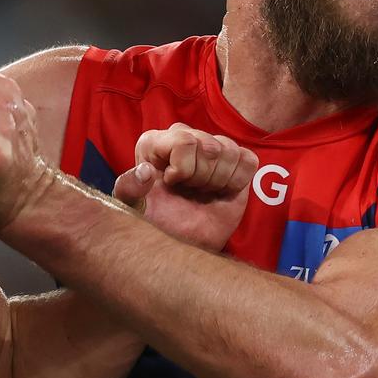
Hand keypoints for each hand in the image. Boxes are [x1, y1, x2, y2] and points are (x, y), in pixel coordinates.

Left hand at [112, 123, 257, 251]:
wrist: (182, 240)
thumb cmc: (156, 222)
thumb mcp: (134, 209)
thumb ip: (129, 190)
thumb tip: (145, 171)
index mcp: (155, 142)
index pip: (184, 142)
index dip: (183, 169)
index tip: (172, 184)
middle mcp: (182, 136)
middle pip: (210, 147)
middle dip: (202, 178)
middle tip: (190, 191)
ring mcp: (210, 146)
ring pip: (230, 151)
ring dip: (219, 180)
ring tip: (203, 191)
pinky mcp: (235, 160)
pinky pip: (248, 160)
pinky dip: (237, 181)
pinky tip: (221, 190)